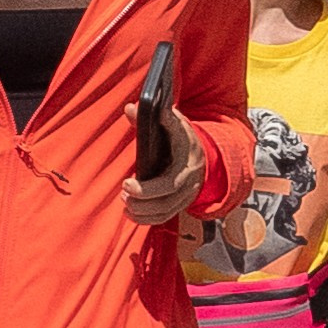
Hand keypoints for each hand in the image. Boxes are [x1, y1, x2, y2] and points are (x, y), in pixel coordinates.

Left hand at [123, 110, 204, 232]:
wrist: (202, 156)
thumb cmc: (181, 138)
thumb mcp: (172, 123)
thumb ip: (151, 117)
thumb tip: (129, 108)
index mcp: (187, 154)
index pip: (171, 174)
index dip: (151, 182)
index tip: (127, 181)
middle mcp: (190, 176)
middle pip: (168, 192)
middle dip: (144, 194)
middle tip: (124, 189)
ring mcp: (187, 193)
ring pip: (166, 208)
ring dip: (143, 209)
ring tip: (125, 200)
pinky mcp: (180, 204)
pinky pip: (164, 217)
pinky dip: (146, 218)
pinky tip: (130, 212)